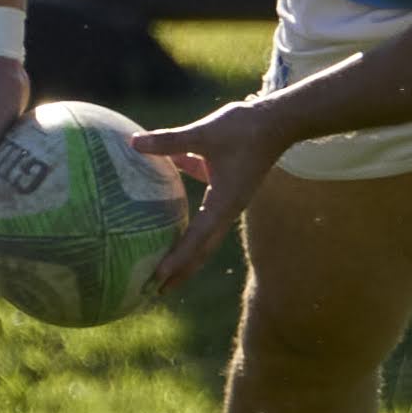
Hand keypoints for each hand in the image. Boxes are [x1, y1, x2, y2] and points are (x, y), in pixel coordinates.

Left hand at [133, 99, 295, 293]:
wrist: (277, 122)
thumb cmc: (243, 129)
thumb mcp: (204, 133)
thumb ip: (170, 141)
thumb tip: (134, 144)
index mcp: (224, 203)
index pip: (196, 239)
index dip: (177, 259)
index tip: (158, 276)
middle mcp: (227, 210)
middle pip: (202, 250)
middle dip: (181, 271)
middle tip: (155, 290)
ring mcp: (229, 203)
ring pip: (204, 236)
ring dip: (185, 254)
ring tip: (163, 269)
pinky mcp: (228, 191)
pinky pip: (205, 216)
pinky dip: (189, 226)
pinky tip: (167, 217)